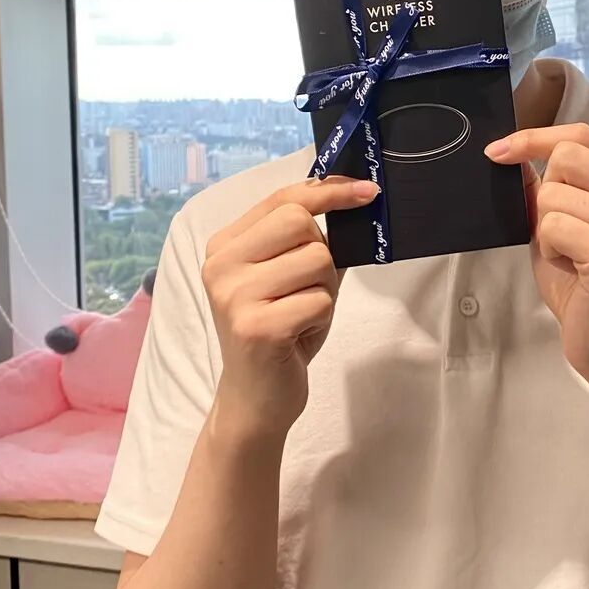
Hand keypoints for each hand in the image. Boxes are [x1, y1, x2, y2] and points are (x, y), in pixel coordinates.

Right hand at [201, 175, 379, 440]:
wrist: (255, 398)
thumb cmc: (279, 332)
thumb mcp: (288, 277)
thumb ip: (307, 240)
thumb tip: (355, 196)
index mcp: (224, 246)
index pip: (282, 198)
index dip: (329, 190)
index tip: (368, 191)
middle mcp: (220, 265)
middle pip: (300, 223)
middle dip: (323, 254)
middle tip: (310, 288)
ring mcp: (234, 296)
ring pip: (317, 260)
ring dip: (324, 290)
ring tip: (301, 314)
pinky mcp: (257, 327)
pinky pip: (320, 300)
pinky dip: (322, 318)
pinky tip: (299, 335)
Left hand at [485, 124, 588, 396]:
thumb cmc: (584, 288)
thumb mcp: (562, 227)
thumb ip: (545, 190)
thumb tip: (509, 153)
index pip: (581, 136)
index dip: (535, 138)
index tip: (497, 152)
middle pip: (566, 156)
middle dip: (544, 194)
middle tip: (558, 234)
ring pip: (553, 195)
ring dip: (546, 229)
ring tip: (569, 257)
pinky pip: (554, 227)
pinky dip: (550, 249)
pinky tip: (572, 270)